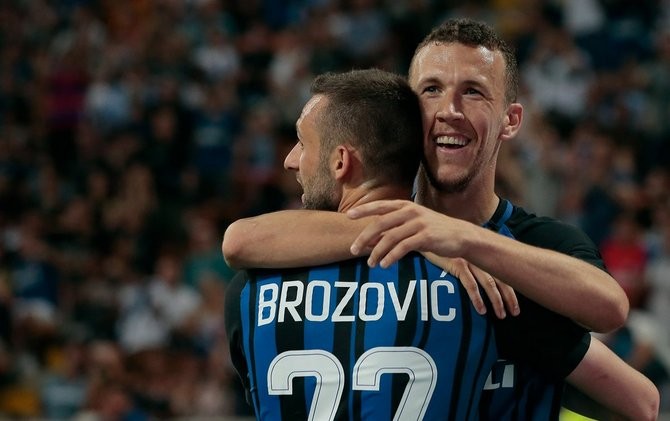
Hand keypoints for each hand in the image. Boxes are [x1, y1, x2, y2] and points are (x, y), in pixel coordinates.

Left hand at [347, 200, 466, 267]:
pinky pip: (403, 248)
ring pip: (390, 237)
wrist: (460, 236)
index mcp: (405, 206)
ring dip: (377, 252)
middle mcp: (410, 212)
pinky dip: (391, 257)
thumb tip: (370, 239)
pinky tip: (385, 265)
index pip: (380, 206)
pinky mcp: (426, 237)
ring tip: (370, 264)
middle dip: (364, 237)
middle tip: (353, 250)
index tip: (347, 216)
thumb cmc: (433, 230)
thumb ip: (394, 227)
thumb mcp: (413, 222)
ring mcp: (418, 224)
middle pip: (380, 223)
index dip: (363, 210)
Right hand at [424, 254, 518, 317]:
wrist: (425, 234)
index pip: (502, 273)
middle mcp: (479, 257)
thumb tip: (479, 281)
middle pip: (500, 279)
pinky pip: (470, 284)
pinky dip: (477, 298)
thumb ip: (470, 264)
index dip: (511, 289)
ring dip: (496, 301)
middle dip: (509, 297)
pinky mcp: (457, 264)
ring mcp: (469, 260)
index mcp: (482, 255)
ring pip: (488, 283)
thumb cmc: (442, 246)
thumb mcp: (460, 253)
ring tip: (501, 315)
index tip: (515, 305)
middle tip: (514, 313)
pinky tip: (481, 310)